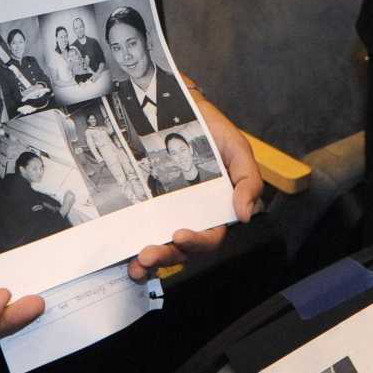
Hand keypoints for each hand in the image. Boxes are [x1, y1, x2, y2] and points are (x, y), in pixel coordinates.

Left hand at [127, 87, 263, 281]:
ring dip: (149, 261)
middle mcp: (191, 216)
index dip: (197, 242)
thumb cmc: (210, 129)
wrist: (173, 106)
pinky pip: (138, 231)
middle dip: (166, 256)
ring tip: (136, 266)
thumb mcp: (237, 149)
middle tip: (148, 255)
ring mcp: (165, 213)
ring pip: (160, 246)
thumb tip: (245, 215)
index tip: (179, 235)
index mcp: (215, 210)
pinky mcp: (143, 206)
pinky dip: (131, 248)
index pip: (210, 237)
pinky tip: (123, 256)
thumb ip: (248, 180)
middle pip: (182, 249)